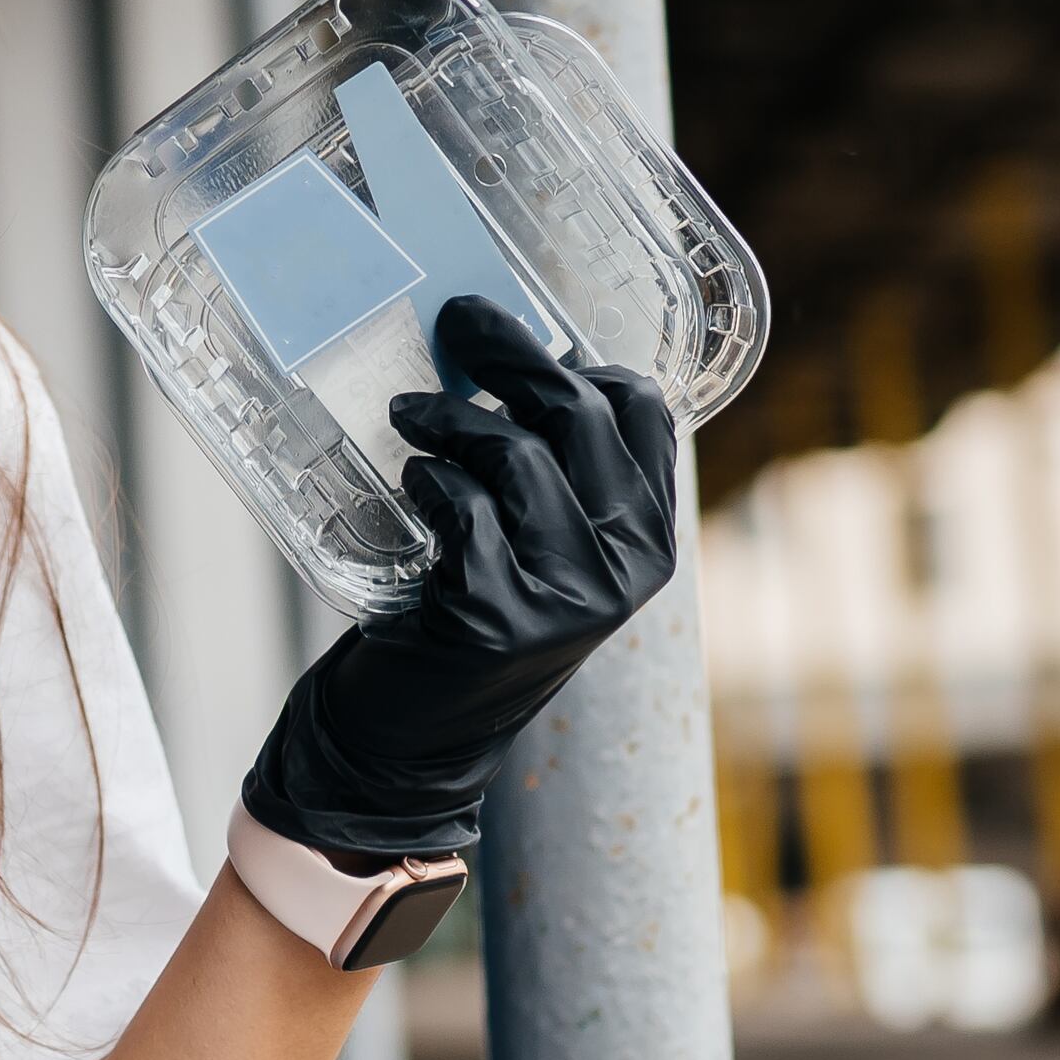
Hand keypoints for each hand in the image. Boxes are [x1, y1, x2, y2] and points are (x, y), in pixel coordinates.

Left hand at [242, 296, 679, 862]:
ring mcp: (569, 598)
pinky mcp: (500, 618)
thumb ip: (552, 469)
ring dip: (450, 419)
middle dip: (508, 352)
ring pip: (516, 454)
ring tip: (409, 416)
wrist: (416, 736)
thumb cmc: (474, 613)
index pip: (643, 411)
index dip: (581, 358)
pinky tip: (413, 483)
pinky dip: (429, 479)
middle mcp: (627, 566)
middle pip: (579, 413)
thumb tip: (509, 347)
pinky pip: (464, 507)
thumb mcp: (540, 544)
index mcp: (650, 538)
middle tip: (456, 322)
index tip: (521, 334)